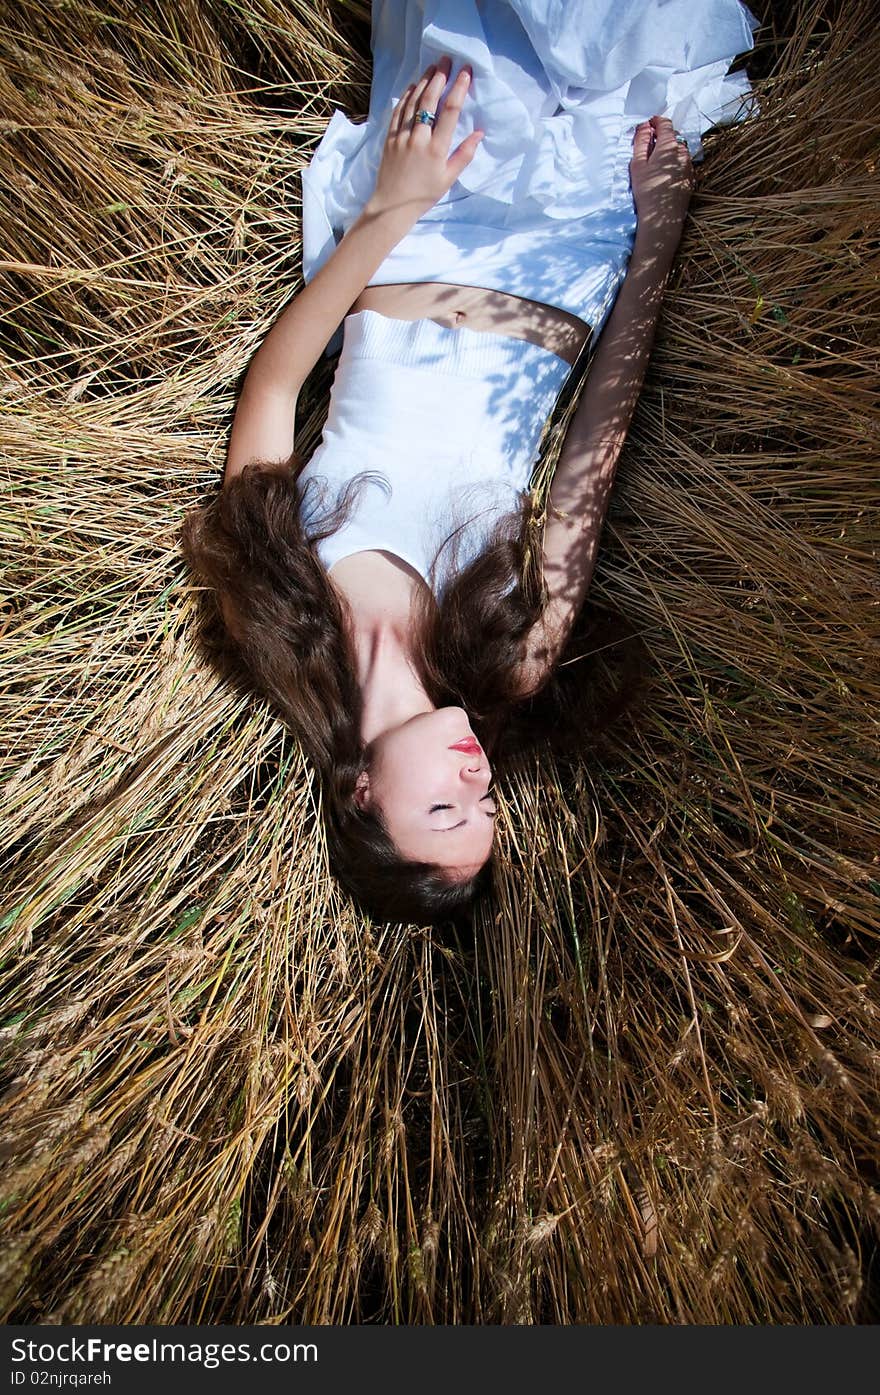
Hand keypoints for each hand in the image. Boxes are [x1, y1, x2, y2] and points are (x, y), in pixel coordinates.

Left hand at [365, 56, 484, 225]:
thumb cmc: (424, 195)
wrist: (392, 207)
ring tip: (433, 68)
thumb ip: (464, 155)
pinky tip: (414, 86)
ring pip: (414, 102)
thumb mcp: (448, 179)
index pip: (450, 111)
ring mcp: (402, 136)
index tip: (465, 72)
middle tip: (447, 61)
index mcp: (437, 149)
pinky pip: (399, 111)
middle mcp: (419, 138)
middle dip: (440, 77)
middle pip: (430, 100)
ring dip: (424, 82)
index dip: (459, 88)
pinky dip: (407, 95)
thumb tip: (479, 133)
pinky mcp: (389, 138)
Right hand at [630, 116, 694, 255]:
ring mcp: (688, 165)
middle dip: (661, 138)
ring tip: (656, 164)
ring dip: (668, 152)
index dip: (656, 121)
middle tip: (648, 147)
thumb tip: (644, 126)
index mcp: (669, 145)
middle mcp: (683, 152)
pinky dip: (674, 164)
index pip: (665, 123)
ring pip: (678, 151)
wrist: (662, 219)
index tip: (648, 124)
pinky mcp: (690, 178)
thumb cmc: (646, 191)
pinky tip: (664, 176)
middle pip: (673, 137)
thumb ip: (641, 142)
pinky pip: (682, 164)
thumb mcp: (637, 165)